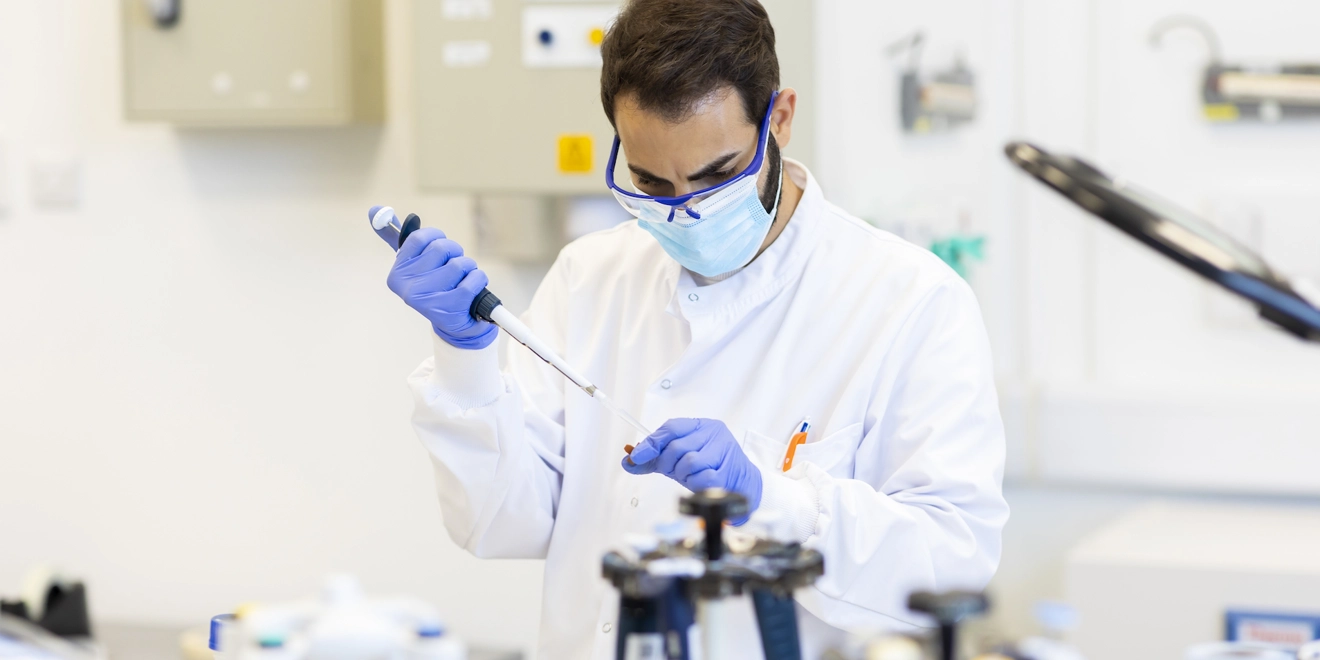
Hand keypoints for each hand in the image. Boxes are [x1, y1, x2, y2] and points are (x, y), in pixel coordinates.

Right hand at [386, 226, 497, 349]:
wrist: (455, 324)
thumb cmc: (435, 286)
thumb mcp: (414, 263)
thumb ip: (395, 237)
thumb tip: (375, 210)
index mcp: (397, 275)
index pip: (421, 237)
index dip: (437, 238)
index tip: (440, 250)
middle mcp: (407, 288)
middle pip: (442, 248)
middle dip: (455, 254)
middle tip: (453, 270)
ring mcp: (428, 300)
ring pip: (460, 263)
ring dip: (468, 269)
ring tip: (462, 282)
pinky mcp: (450, 308)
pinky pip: (473, 278)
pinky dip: (478, 279)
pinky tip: (471, 290)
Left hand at [622, 418, 761, 519]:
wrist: (742, 482)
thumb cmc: (709, 467)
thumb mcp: (681, 459)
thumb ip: (655, 459)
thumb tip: (628, 462)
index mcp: (702, 426)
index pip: (671, 428)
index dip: (651, 443)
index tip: (636, 456)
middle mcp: (714, 434)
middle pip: (677, 447)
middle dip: (668, 464)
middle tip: (672, 472)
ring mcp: (723, 451)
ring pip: (688, 462)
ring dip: (683, 475)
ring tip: (690, 477)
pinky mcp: (727, 472)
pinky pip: (701, 479)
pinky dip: (695, 485)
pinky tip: (700, 484)